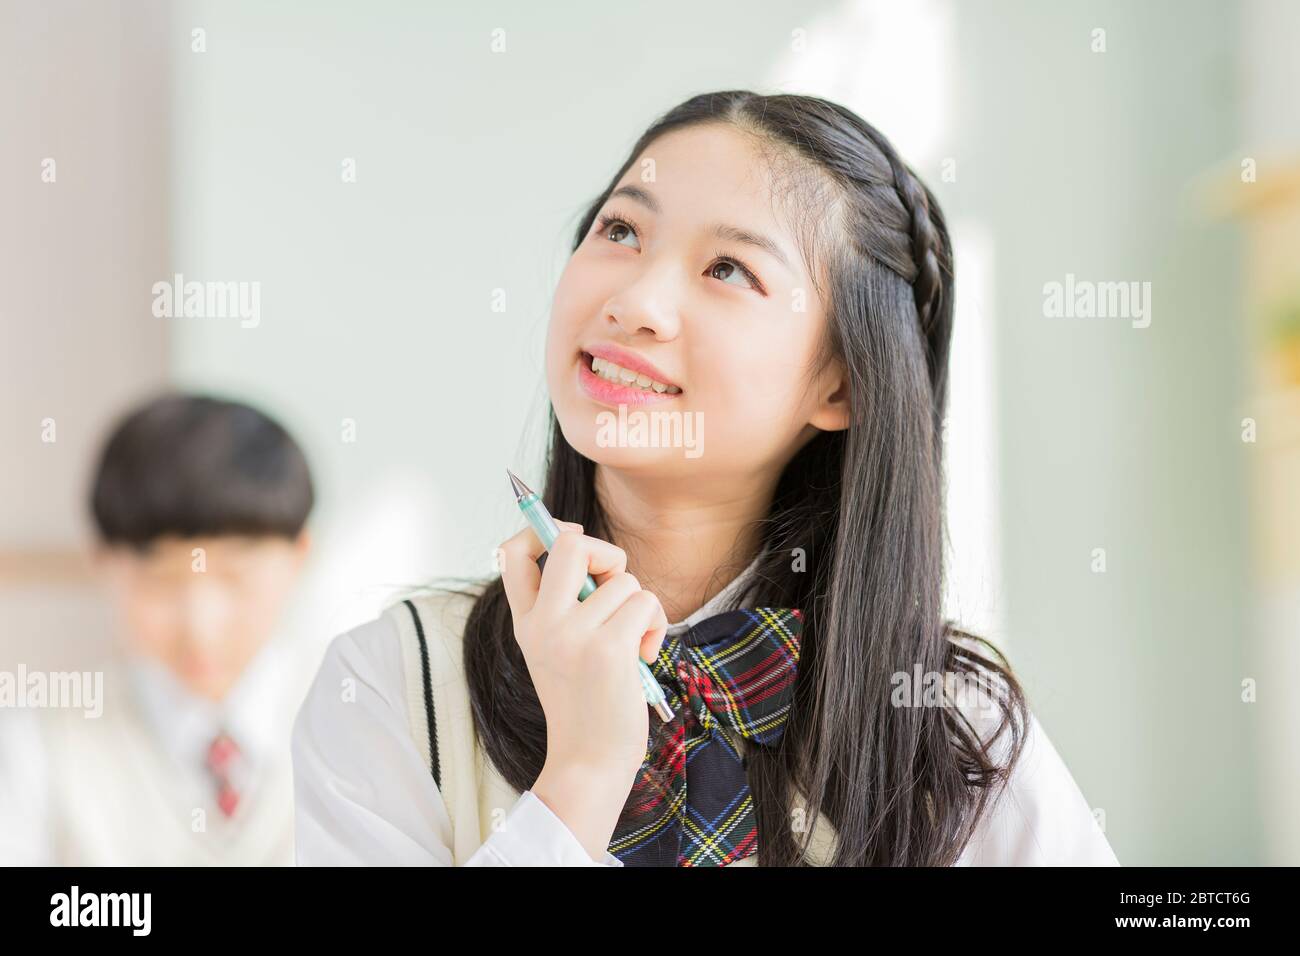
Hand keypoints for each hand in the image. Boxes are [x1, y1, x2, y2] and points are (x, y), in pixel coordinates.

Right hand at [497, 521, 667, 860]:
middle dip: (605, 551)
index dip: (540, 528)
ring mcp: (573, 635)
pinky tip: (643, 656)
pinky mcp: (608, 649)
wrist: (589, 760)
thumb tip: (595, 551)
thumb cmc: (586, 702)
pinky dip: (655, 625)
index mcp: (526, 622)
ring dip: (640, 607)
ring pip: (625, 580)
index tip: (567, 537)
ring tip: (632, 643)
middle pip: (571, 541)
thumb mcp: (559, 650)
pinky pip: (645, 602)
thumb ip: (566, 606)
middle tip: (613, 584)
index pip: (512, 553)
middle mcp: (542, 624)